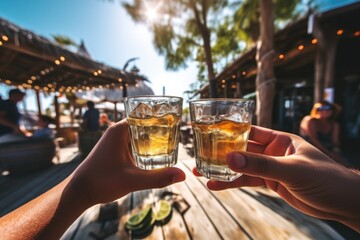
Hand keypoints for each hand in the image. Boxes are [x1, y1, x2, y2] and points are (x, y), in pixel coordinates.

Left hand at [69, 119, 185, 205]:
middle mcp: (117, 132)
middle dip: (160, 128)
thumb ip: (158, 178)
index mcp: (120, 130)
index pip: (145, 115)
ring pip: (139, 134)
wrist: (79, 192)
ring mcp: (115, 141)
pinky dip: (145, 146)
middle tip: (179, 133)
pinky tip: (156, 154)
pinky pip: (134, 143)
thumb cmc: (101, 182)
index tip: (176, 120)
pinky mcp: (115, 150)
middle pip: (144, 124)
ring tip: (172, 142)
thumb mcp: (132, 181)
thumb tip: (182, 175)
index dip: (160, 117)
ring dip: (153, 138)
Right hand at [193, 125, 359, 231]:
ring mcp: (271, 168)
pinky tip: (216, 185)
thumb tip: (230, 158)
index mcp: (280, 139)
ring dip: (222, 170)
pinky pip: (247, 181)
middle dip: (221, 152)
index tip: (209, 132)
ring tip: (200, 173)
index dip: (229, 131)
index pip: (251, 131)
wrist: (342, 203)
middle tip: (199, 154)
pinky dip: (232, 183)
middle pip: (242, 149)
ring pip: (241, 167)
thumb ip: (261, 165)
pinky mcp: (271, 183)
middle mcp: (273, 151)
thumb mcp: (292, 169)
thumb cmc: (325, 178)